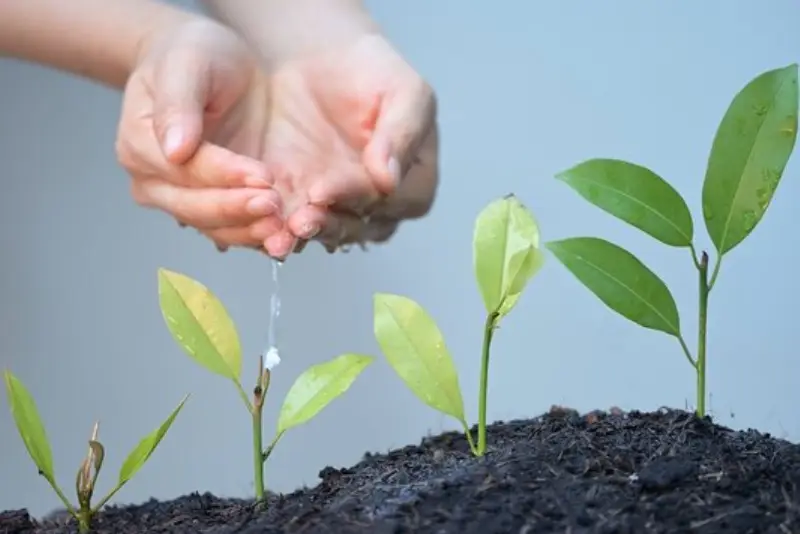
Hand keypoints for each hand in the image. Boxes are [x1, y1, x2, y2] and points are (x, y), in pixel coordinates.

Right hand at [115, 17, 327, 254]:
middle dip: (237, 209)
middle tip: (275, 206)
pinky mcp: (212, 205)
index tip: (263, 175)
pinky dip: (257, 235)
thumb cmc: (192, 54)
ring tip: (283, 230)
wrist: (211, 64)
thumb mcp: (186, 63)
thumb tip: (175, 149)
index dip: (223, 175)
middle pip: (193, 207)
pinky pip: (232, 229)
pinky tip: (283, 236)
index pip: (183, 170)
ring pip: (212, 227)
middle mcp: (154, 180)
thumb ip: (179, 104)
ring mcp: (181, 198)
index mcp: (140, 144)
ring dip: (249, 231)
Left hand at [236, 32, 439, 255]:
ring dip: (302, 233)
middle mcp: (381, 208)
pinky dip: (279, 227)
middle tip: (299, 220)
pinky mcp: (304, 206)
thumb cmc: (373, 71)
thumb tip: (389, 179)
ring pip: (325, 231)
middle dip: (326, 223)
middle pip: (357, 225)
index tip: (323, 190)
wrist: (322, 61)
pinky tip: (261, 224)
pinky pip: (293, 224)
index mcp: (415, 184)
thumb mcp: (404, 91)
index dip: (355, 197)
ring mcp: (341, 210)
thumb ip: (402, 132)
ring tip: (279, 231)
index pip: (387, 200)